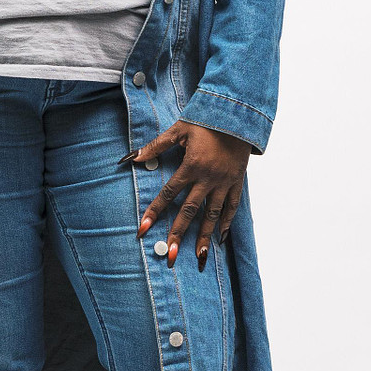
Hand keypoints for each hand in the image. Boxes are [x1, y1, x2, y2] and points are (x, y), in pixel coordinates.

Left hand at [121, 121, 251, 271]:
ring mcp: (224, 181)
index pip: (168, 194)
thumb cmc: (206, 119)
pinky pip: (232, 206)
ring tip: (199, 256)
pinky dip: (227, 222)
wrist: (238, 114)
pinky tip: (220, 237)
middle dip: (178, 234)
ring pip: (213, 214)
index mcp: (191, 166)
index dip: (154, 212)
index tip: (143, 230)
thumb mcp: (178, 129)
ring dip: (205, 236)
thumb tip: (132, 157)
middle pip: (190, 211)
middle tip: (171, 256)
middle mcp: (208, 178)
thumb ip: (156, 145)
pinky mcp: (237, 181)